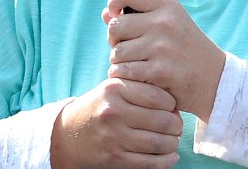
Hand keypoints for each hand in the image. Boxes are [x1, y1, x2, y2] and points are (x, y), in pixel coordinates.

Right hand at [51, 77, 181, 168]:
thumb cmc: (101, 105)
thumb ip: (140, 86)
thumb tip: (175, 102)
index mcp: (115, 89)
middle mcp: (113, 112)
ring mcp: (113, 137)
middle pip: (162, 120)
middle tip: (177, 125)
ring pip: (159, 143)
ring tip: (174, 140)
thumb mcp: (114, 86)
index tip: (174, 107)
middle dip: (177, 125)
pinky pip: (148, 163)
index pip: (158, 96)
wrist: (70, 132)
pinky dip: (166, 162)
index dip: (173, 103)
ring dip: (173, 144)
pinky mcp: (113, 158)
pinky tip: (171, 157)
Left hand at [103, 0, 225, 121]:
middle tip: (126, 49)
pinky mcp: (159, 71)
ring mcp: (162, 47)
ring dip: (120, 62)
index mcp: (168, 7)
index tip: (115, 13)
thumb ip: (139, 17)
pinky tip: (138, 78)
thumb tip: (106, 13)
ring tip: (135, 65)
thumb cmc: (187, 51)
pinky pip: (124, 71)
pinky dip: (125, 77)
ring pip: (117, 52)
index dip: (115, 0)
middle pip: (116, 25)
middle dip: (115, 40)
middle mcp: (164, 23)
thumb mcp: (171, 26)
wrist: (215, 82)